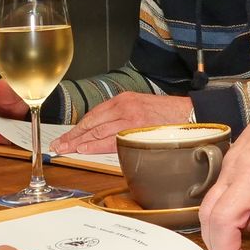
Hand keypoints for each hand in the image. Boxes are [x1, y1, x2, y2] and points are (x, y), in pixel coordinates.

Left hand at [52, 92, 192, 152]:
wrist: (191, 115)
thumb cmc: (168, 116)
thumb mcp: (141, 108)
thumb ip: (123, 117)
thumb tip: (103, 133)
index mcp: (124, 100)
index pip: (94, 115)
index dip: (78, 128)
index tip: (66, 137)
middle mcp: (124, 106)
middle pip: (91, 123)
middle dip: (73, 135)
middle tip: (58, 145)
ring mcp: (129, 117)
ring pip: (97, 131)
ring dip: (79, 141)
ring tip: (65, 149)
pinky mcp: (136, 128)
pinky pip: (110, 139)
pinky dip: (95, 144)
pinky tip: (83, 148)